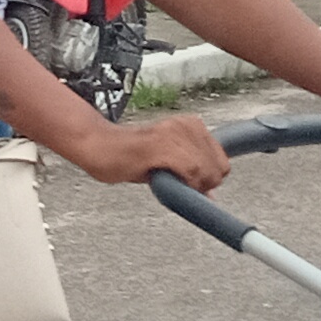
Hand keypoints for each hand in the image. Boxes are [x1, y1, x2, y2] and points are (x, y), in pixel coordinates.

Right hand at [60, 109, 226, 191]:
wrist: (98, 147)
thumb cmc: (127, 156)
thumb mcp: (166, 163)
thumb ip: (190, 175)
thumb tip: (210, 196)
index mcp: (191, 124)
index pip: (222, 159)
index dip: (210, 178)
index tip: (193, 185)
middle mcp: (186, 125)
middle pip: (218, 166)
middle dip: (204, 183)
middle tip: (179, 185)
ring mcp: (176, 133)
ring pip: (206, 170)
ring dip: (192, 185)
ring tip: (168, 181)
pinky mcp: (164, 145)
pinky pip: (191, 171)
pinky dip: (184, 183)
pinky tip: (166, 181)